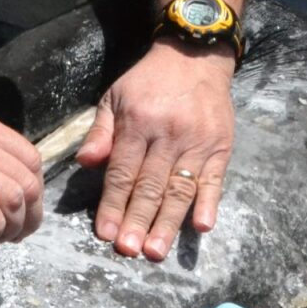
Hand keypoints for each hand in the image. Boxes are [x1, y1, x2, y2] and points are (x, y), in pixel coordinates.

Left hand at [76, 39, 235, 259]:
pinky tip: (201, 227)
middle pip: (150, 186)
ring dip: (168, 223)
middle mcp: (168, 135)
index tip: (105, 233)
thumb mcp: (115, 97)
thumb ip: (101, 132)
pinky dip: (209, 203)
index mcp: (138, 123)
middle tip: (128, 250)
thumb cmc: (149, 82)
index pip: (123, 172)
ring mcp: (197, 143)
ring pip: (180, 189)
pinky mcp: (220, 148)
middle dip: (137, 221)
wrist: (194, 56)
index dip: (113, 204)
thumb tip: (86, 163)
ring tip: (156, 252)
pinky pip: (214, 180)